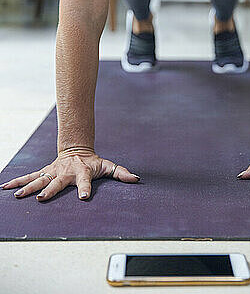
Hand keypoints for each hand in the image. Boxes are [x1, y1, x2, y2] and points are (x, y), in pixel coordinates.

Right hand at [0, 151, 140, 200]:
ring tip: (16, 196)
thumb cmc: (93, 162)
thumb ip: (122, 173)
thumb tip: (137, 179)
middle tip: (41, 199)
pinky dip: (17, 181)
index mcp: (82, 173)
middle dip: (50, 191)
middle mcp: (66, 173)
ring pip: (39, 180)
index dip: (85, 189)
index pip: (85, 182)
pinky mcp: (45, 172)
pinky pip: (30, 177)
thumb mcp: (108, 166)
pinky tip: (5, 187)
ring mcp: (53, 172)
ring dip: (28, 188)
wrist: (77, 149)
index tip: (84, 197)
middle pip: (57, 183)